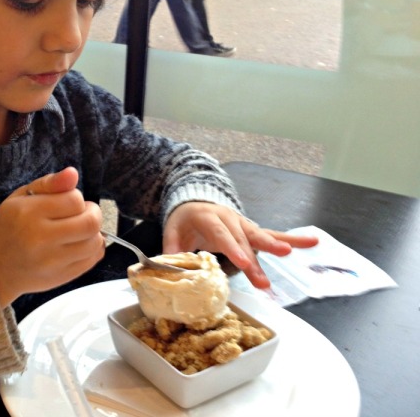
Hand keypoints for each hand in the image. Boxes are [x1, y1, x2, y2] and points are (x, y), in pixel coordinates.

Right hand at [0, 167, 103, 306]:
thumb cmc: (10, 226)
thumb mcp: (22, 197)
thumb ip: (50, 183)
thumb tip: (73, 173)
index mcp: (30, 213)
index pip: (74, 200)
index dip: (76, 198)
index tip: (67, 202)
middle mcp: (41, 238)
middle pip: (90, 223)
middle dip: (93, 214)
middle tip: (83, 213)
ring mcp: (52, 261)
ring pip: (95, 242)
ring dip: (93, 232)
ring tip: (79, 230)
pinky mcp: (61, 277)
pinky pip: (93, 259)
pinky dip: (93, 248)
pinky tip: (79, 244)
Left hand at [163, 202, 317, 288]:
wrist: (194, 201)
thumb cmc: (184, 220)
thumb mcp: (173, 231)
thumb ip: (171, 249)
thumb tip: (167, 268)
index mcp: (208, 218)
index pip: (222, 234)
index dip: (233, 248)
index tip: (243, 263)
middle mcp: (229, 219)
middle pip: (244, 238)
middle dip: (256, 257)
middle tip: (266, 278)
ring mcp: (243, 223)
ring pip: (261, 235)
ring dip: (275, 245)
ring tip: (292, 252)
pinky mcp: (251, 230)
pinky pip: (273, 235)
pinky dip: (292, 239)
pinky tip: (311, 242)